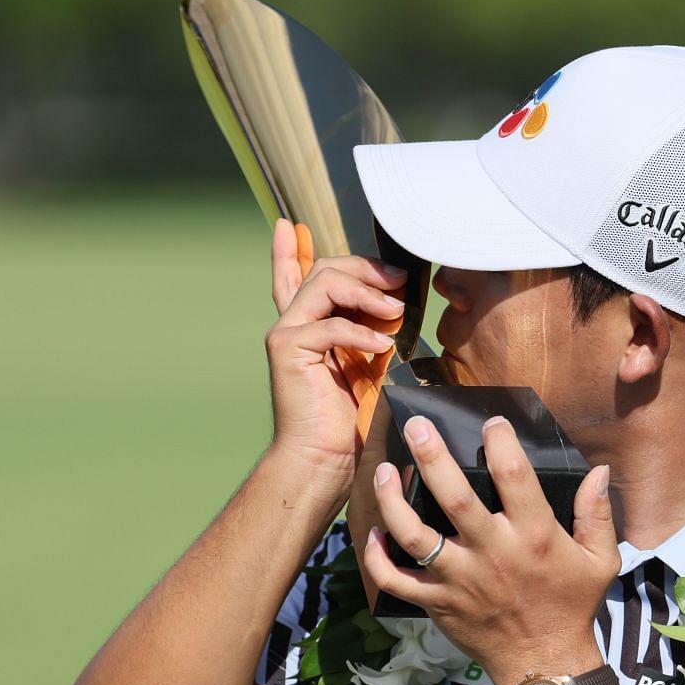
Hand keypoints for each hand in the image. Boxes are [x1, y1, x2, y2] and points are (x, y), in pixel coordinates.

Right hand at [265, 219, 407, 479]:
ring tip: (396, 312)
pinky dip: (361, 333)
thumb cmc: (347, 418)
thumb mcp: (365, 363)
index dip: (290, 250)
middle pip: (325, 271)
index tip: (290, 226)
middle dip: (365, 269)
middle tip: (399, 279)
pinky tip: (383, 346)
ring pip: (325, 285)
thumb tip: (392, 302)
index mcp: (305, 326)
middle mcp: (291, 324)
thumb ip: (369, 330)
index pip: (293, 277)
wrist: (323, 458)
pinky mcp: (288, 350)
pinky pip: (330, 325)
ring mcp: (286, 334)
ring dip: (367, 293)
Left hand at [358, 414, 617, 684]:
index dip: (500, 443)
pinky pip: (397, 581)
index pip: (514, 477)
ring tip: (384, 470)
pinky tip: (375, 533)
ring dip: (394, 501)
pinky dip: (378, 558)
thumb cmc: (572, 606)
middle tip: (417, 426)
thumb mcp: (601, 561)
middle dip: (433, 458)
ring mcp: (460, 580)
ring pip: (415, 536)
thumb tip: (599, 471)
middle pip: (454, 499)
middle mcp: (493, 553)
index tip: (491, 422)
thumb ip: (598, 514)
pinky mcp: (438, 603)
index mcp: (535, 537)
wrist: (545, 663)